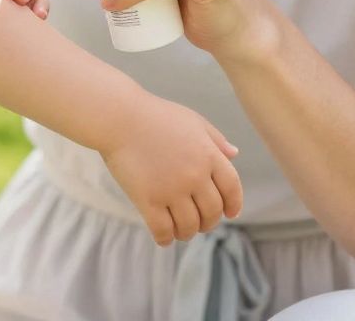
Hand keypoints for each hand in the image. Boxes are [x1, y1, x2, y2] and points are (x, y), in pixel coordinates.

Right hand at [101, 94, 242, 244]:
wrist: (119, 117)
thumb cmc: (155, 116)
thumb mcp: (192, 121)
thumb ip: (216, 139)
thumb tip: (235, 154)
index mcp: (208, 155)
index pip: (232, 189)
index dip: (234, 204)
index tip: (230, 213)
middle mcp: (195, 175)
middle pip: (212, 212)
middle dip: (209, 222)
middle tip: (201, 223)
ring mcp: (171, 189)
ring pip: (189, 226)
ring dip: (188, 232)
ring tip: (181, 231)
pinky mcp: (148, 200)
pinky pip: (163, 230)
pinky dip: (166, 238)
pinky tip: (164, 237)